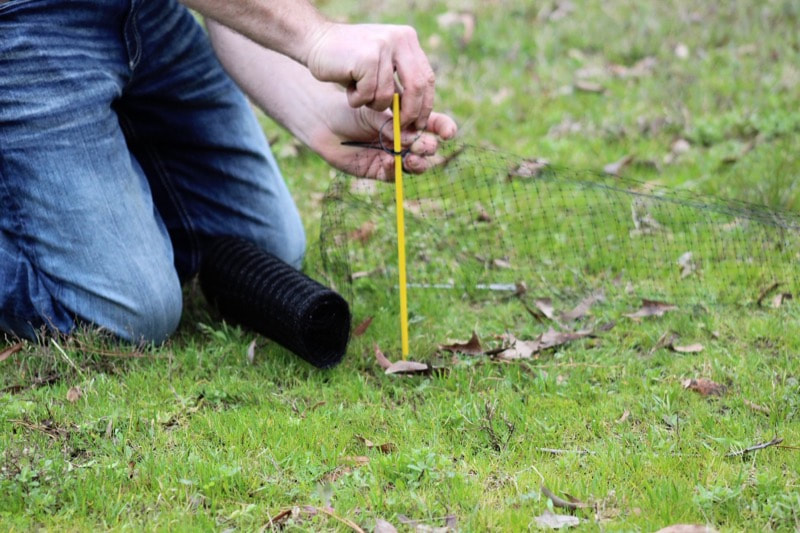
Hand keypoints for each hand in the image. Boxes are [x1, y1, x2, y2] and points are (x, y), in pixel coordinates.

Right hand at [305, 23, 435, 130]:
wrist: (315, 40)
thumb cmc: (349, 59)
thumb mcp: (381, 66)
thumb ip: (400, 82)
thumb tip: (419, 116)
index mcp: (407, 40)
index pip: (426, 78)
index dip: (425, 105)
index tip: (418, 124)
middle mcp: (399, 39)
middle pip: (416, 87)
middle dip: (408, 113)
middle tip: (400, 127)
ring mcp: (383, 46)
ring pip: (387, 95)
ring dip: (372, 104)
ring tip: (358, 93)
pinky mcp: (366, 58)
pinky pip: (368, 94)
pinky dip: (357, 100)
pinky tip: (348, 87)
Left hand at [308, 93, 457, 180]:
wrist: (325, 124)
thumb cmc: (350, 111)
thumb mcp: (375, 114)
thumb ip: (394, 126)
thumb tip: (414, 140)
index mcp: (409, 120)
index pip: (435, 125)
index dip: (445, 129)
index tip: (449, 132)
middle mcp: (406, 140)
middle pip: (428, 148)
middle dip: (428, 147)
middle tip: (422, 145)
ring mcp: (395, 156)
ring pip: (416, 165)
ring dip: (417, 162)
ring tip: (410, 157)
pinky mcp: (381, 171)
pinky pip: (394, 175)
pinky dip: (393, 169)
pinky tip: (387, 161)